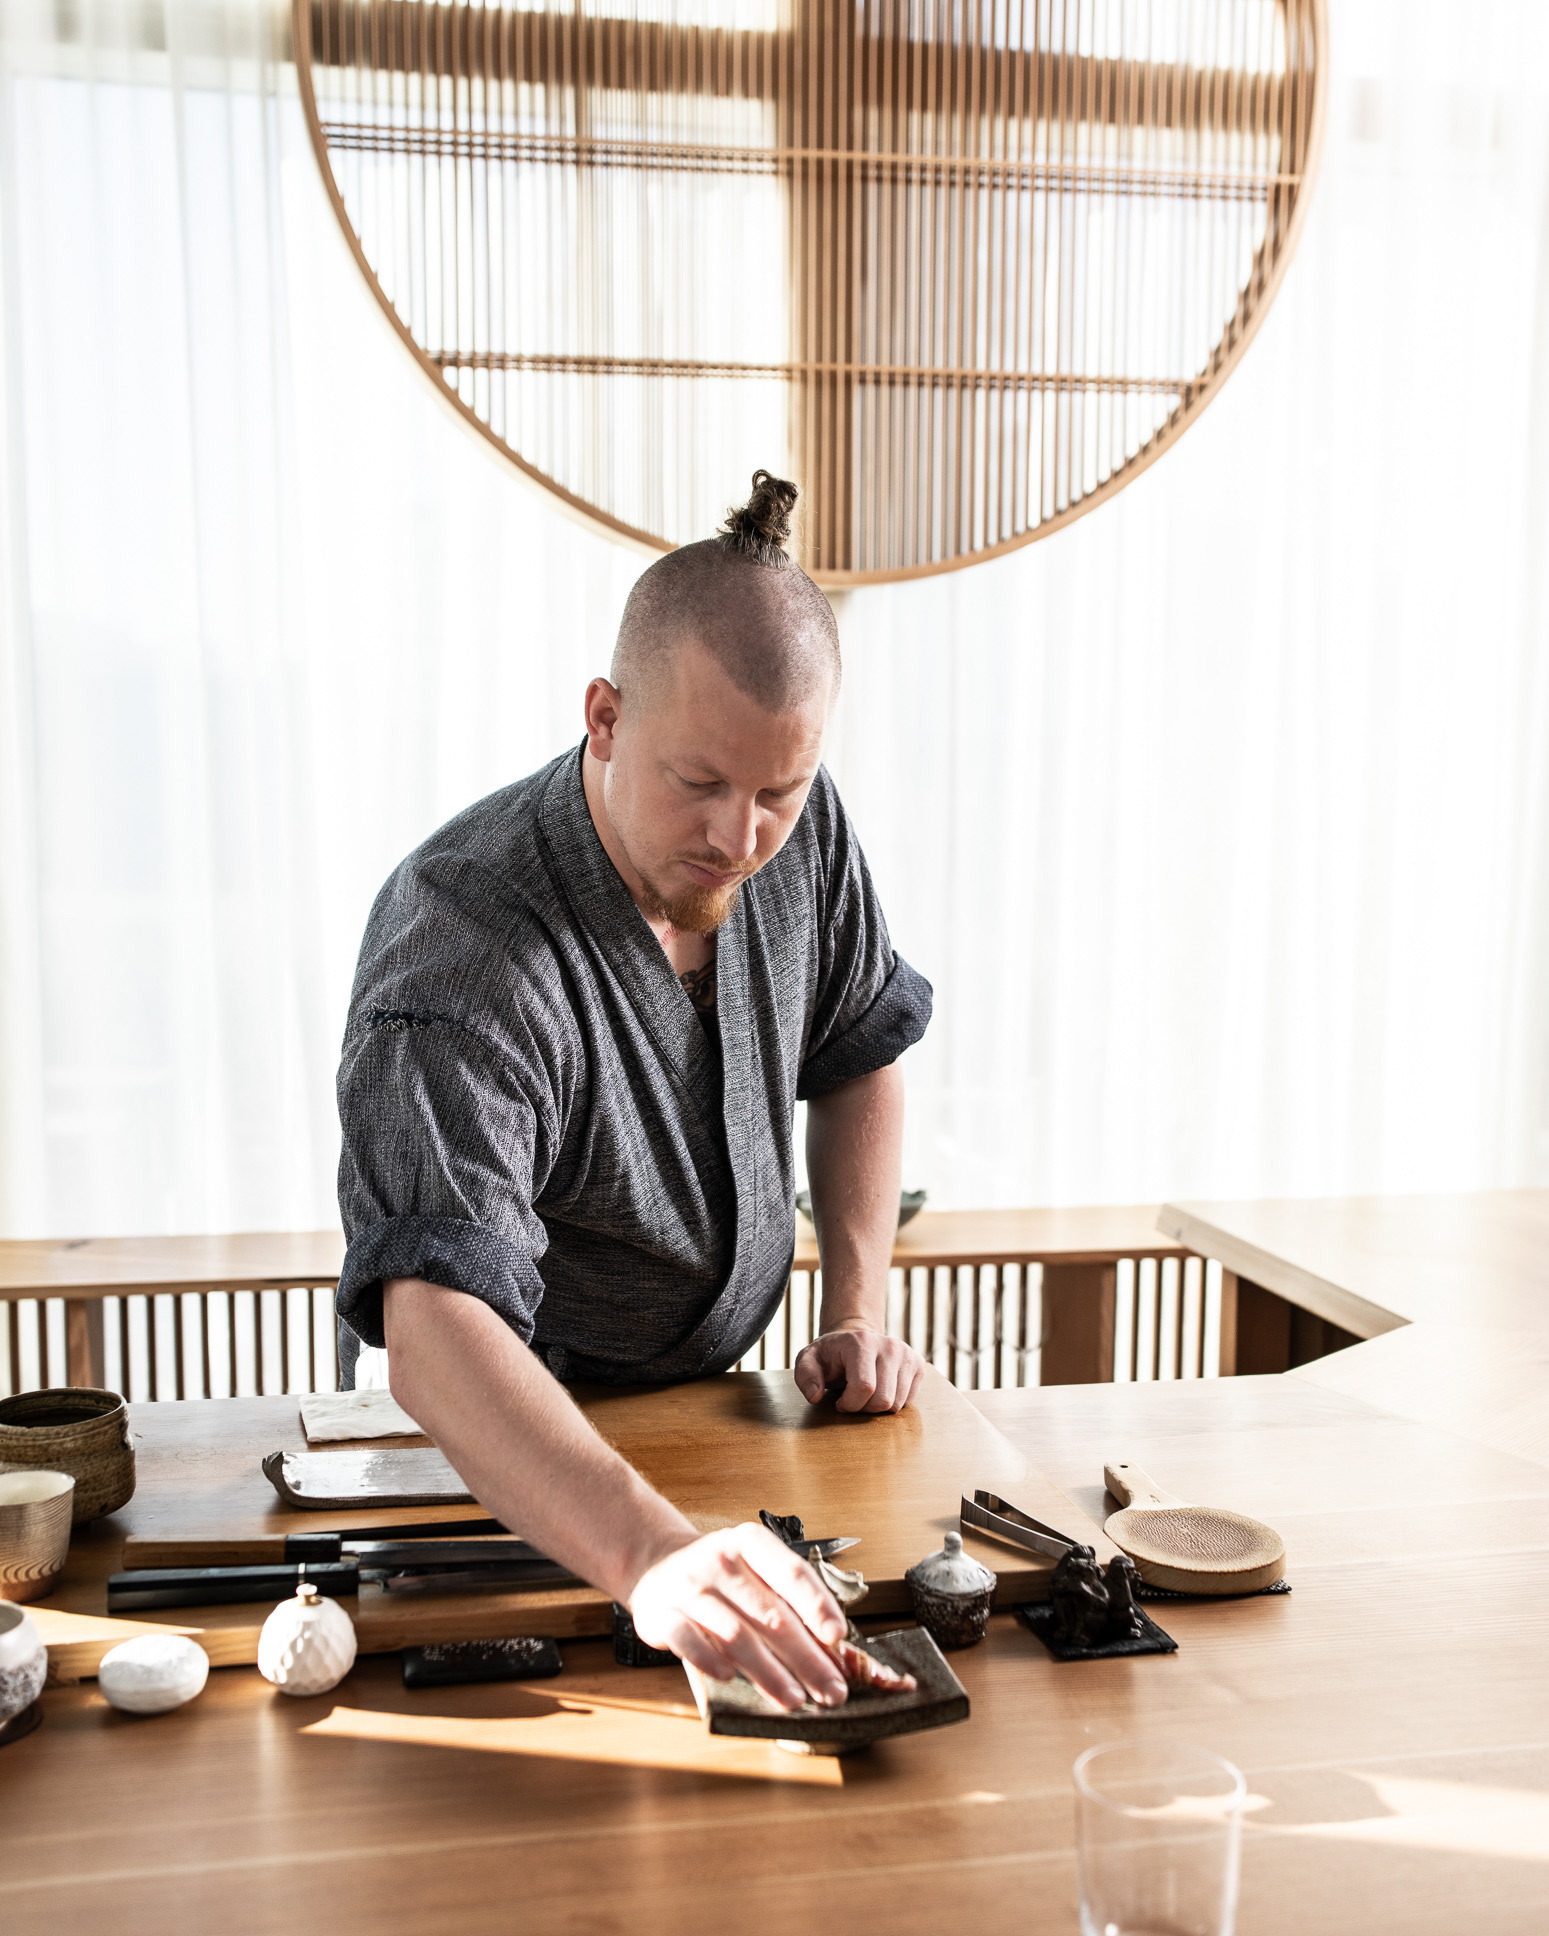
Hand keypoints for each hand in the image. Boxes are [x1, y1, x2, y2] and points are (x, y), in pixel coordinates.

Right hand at [627, 1522, 849, 1710]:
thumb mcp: (752, 1571)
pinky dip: (711, 1661)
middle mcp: (720, 1561)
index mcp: (750, 1543)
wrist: (656, 1564)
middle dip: (806, 1658)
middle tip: (832, 1689)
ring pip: (735, 1634)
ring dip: (769, 1672)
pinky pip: (689, 1641)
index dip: (817, 1605)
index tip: (838, 1637)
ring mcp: (689, 1588)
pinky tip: (732, 1679)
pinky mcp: (662, 1615)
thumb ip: (787, 1603)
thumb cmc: (719, 1575)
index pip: (791, 1572)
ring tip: (795, 1698)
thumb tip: (833, 1651)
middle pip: (770, 1614)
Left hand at [793, 1324, 925, 1413]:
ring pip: (897, 1404)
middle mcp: (890, 1345)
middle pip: (883, 1400)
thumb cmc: (831, 1354)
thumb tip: (815, 1397)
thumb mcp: (808, 1360)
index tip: (839, 1402)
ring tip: (865, 1394)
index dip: (850, 1404)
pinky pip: (908, 1402)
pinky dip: (892, 1403)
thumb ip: (805, 1376)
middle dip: (864, 1409)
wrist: (856, 1339)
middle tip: (852, 1400)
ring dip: (877, 1408)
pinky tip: (881, 1390)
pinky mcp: (918, 1365)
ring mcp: (907, 1354)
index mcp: (862, 1342)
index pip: (864, 1387)